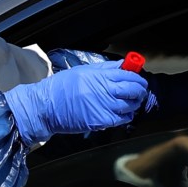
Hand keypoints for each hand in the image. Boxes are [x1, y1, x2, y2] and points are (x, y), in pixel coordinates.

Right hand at [5, 61, 149, 142]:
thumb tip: (123, 66)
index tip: (139, 79)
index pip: (128, 75)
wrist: (46, 106)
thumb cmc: (62, 88)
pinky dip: (126, 116)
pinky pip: (121, 119)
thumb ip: (105, 68)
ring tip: (132, 102)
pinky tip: (124, 113)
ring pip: (130, 105)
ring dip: (135, 104)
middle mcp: (104, 90)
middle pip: (133, 89)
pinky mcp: (101, 121)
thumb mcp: (83, 71)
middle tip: (140, 91)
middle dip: (140, 90)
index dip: (138, 77)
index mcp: (100, 76)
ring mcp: (104, 107)